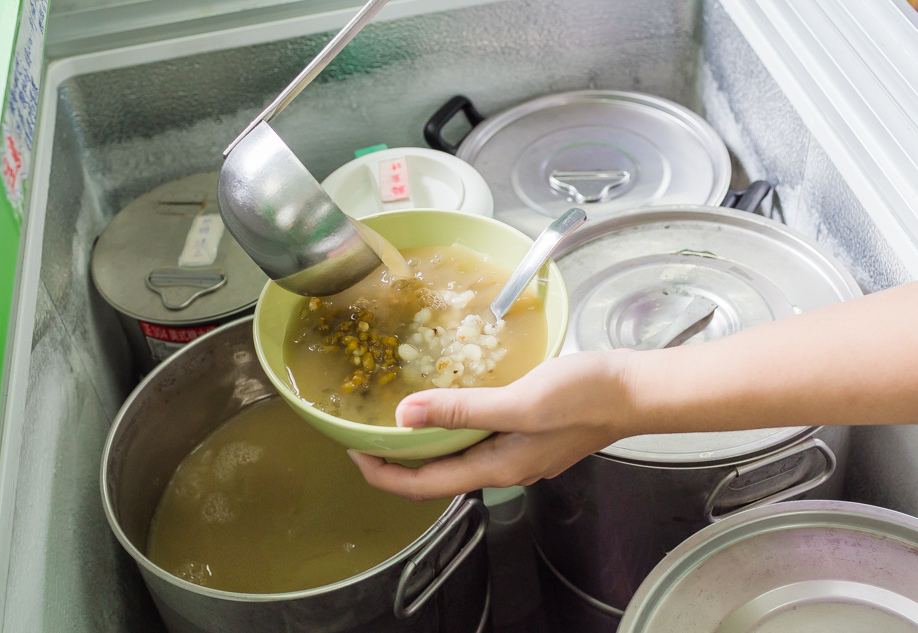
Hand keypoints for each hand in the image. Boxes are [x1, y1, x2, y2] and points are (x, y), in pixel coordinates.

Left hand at [348, 350, 635, 500]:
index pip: (425, 485)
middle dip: (399, 461)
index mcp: (497, 467)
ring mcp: (520, 453)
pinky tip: (451, 401)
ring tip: (400, 417)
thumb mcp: (518, 401)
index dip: (385, 474)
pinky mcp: (530, 434)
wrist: (635, 391)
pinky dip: (454, 426)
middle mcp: (505, 468)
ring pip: (459, 456)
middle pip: (438, 475)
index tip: (354, 453)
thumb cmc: (584, 398)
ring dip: (426, 443)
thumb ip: (462, 410)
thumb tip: (405, 415)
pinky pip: (480, 438)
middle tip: (369, 435)